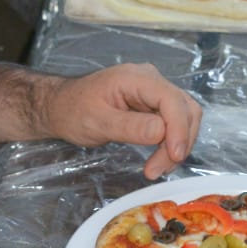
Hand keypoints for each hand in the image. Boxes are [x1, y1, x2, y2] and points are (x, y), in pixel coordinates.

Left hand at [41, 63, 202, 179]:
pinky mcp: (155, 105)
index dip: (178, 128)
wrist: (61, 106)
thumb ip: (129, 126)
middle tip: (159, 169)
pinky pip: (175, 122)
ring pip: (185, 116)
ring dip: (178, 144)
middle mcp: (152, 80)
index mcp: (137, 78)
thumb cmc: (73, 110)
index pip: (171, 99)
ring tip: (158, 168)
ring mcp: (155, 92)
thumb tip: (161, 133)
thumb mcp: (96, 121)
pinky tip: (160, 159)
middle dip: (179, 141)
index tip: (173, 156)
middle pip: (184, 108)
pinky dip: (172, 142)